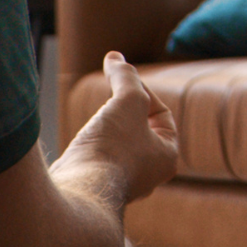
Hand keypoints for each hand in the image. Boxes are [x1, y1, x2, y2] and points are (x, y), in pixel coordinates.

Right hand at [56, 51, 178, 207]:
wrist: (80, 189)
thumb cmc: (112, 148)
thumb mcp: (127, 100)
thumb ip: (125, 76)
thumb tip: (115, 57)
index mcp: (167, 157)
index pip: (161, 113)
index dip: (141, 90)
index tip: (118, 79)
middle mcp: (148, 176)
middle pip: (139, 130)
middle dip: (122, 111)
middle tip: (107, 100)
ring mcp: (121, 185)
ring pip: (117, 147)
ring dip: (105, 131)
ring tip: (92, 125)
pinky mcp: (96, 189)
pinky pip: (97, 162)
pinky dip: (89, 149)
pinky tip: (78, 147)